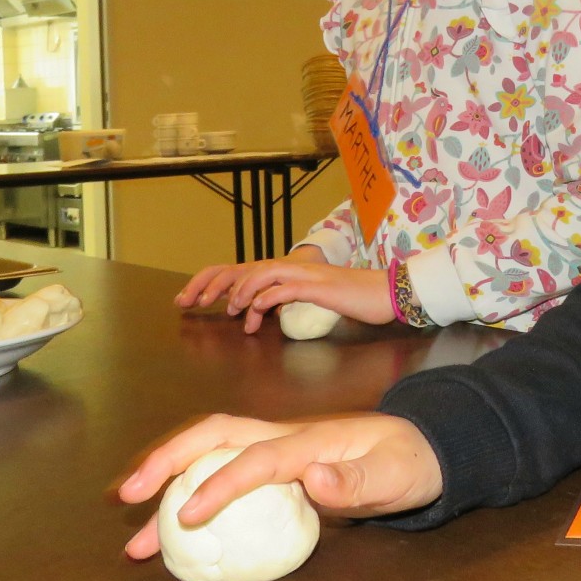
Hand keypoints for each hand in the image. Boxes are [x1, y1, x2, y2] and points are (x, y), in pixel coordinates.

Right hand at [118, 412, 442, 558]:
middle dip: (167, 461)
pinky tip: (175, 542)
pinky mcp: (275, 472)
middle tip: (129, 497)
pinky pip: (224, 480)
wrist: (423, 452)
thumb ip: (356, 479)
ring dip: (169, 491)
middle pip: (212, 436)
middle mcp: (283, 438)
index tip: (189, 516)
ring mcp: (276, 452)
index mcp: (307, 439)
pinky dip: (192, 504)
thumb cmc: (408, 462)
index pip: (253, 457)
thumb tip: (313, 476)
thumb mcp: (395, 475)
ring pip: (209, 458)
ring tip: (136, 540)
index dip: (219, 483)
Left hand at [176, 247, 396, 331]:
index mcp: (292, 270)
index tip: (194, 298)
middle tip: (191, 302)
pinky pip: (284, 288)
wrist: (389, 292)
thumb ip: (291, 299)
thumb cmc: (357, 299)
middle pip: (245, 267)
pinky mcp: (318, 287)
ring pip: (262, 274)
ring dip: (240, 291)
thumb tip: (268, 310)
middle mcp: (295, 267)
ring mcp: (306, 275)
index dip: (217, 281)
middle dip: (214, 283)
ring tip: (229, 310)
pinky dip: (265, 299)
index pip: (247, 269)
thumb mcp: (317, 299)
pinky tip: (255, 313)